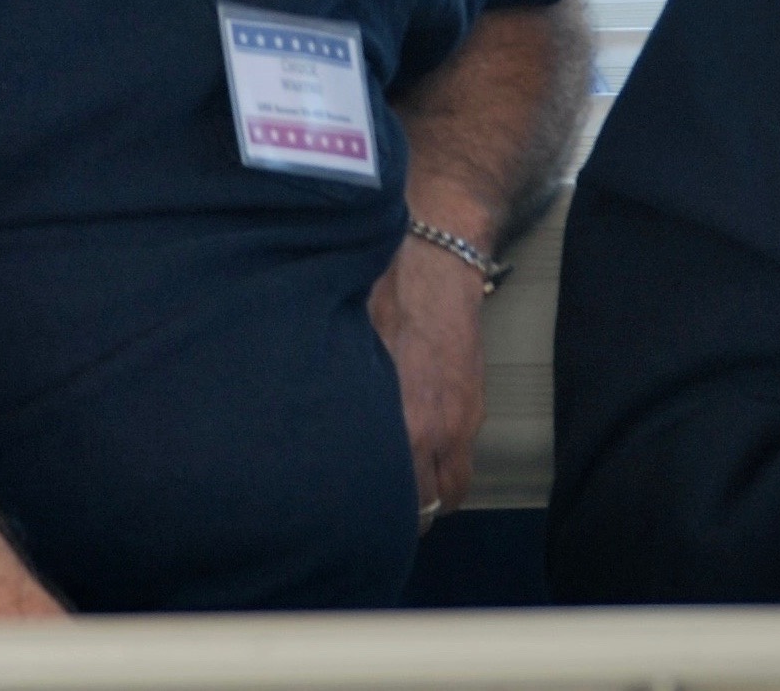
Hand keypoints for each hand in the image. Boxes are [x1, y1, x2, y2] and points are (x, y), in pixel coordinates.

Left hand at [368, 231, 489, 522]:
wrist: (435, 260)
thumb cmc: (378, 300)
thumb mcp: (346, 356)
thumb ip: (343, 408)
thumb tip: (304, 448)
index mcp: (401, 424)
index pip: (400, 503)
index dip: (382, 519)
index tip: (360, 517)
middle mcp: (435, 430)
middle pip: (433, 506)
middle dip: (412, 512)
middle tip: (385, 506)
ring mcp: (462, 418)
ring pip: (454, 486)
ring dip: (434, 490)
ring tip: (406, 479)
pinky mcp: (475, 402)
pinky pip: (465, 454)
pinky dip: (446, 459)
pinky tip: (422, 439)